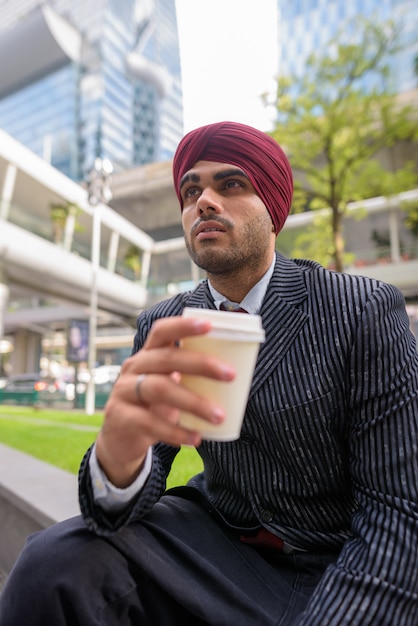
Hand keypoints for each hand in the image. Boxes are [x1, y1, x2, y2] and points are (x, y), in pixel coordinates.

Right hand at [95, 315, 235, 486]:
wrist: (120, 439)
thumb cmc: (153, 406)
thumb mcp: (168, 386)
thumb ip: (190, 377)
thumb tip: (233, 372)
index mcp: (148, 354)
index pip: (162, 331)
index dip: (184, 326)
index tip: (210, 325)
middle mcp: (133, 367)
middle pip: (166, 359)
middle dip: (201, 364)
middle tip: (230, 375)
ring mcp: (124, 391)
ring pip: (160, 389)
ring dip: (194, 402)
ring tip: (219, 416)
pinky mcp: (121, 418)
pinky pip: (151, 423)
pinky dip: (176, 431)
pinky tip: (196, 438)